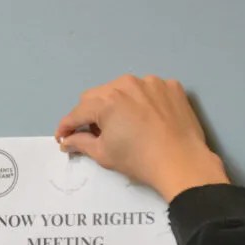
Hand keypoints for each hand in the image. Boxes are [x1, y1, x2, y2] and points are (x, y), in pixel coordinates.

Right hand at [55, 75, 229, 201]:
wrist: (182, 162)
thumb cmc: (139, 160)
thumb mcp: (104, 154)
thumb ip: (81, 143)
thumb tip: (66, 141)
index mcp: (106, 100)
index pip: (78, 111)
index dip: (67, 126)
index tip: (63, 137)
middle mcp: (126, 83)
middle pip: (98, 95)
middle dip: (90, 113)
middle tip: (94, 133)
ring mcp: (151, 82)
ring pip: (124, 89)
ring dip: (117, 103)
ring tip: (124, 124)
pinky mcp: (171, 86)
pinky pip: (149, 90)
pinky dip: (143, 101)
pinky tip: (148, 118)